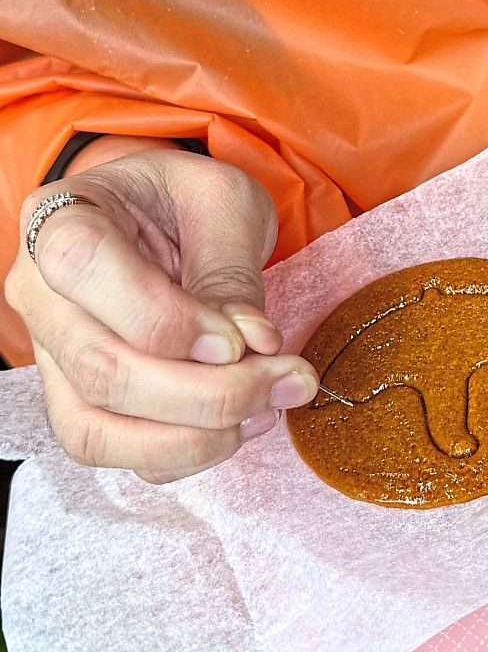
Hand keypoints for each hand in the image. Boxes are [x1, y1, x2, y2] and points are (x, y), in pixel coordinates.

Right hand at [5, 148, 318, 482]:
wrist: (164, 217)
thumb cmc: (187, 200)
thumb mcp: (223, 204)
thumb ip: (230, 272)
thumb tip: (252, 346)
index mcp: (62, 216)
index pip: (85, 268)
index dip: (166, 320)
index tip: (238, 339)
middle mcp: (39, 292)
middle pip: (99, 369)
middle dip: (205, 393)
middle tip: (283, 379)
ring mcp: (51, 355)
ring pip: (95, 429)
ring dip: (193, 437)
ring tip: (267, 408)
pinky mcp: (78, 399)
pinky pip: (114, 451)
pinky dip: (184, 451)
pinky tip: (242, 423)